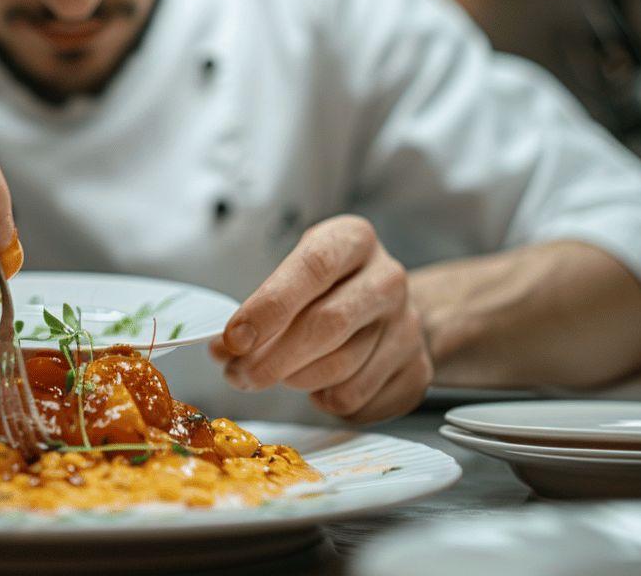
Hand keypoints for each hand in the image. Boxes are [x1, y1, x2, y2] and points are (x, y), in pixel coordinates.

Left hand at [210, 215, 431, 422]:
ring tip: (269, 374)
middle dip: (271, 358)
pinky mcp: (415, 370)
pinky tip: (315, 385)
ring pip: (341, 368)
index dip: (268, 307)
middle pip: (327, 325)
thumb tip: (225, 348)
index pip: (313, 268)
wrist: (385, 306)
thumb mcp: (294, 272)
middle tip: (236, 374)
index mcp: (354, 240)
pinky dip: (323, 400)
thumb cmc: (327, 286)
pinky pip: (357, 399)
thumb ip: (262, 305)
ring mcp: (407, 326)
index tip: (233, 339)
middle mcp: (388, 279)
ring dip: (292, 380)